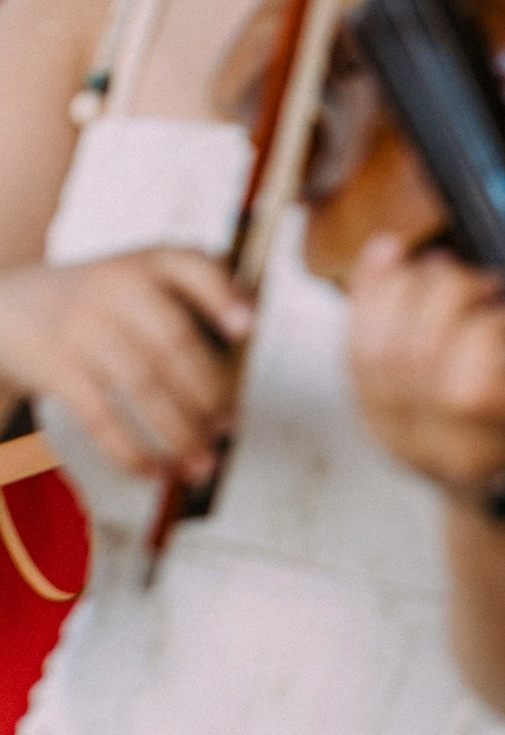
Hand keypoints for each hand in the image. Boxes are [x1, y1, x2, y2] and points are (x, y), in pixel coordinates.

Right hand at [0, 249, 252, 481]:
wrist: (16, 306)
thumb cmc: (107, 298)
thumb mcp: (145, 274)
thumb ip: (198, 291)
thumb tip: (251, 330)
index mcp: (151, 262)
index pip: (192, 267)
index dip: (223, 297)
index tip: (248, 329)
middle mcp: (118, 287)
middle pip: (174, 342)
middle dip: (210, 393)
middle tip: (229, 427)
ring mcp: (85, 328)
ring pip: (143, 387)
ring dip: (180, 433)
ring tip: (205, 463)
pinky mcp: (59, 369)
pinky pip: (101, 419)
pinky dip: (132, 452)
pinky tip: (159, 472)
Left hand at [345, 230, 504, 494]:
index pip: (469, 391)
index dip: (488, 331)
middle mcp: (446, 451)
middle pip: (416, 357)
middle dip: (447, 295)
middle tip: (486, 282)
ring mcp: (402, 439)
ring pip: (376, 350)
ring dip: (407, 289)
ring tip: (445, 270)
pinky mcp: (372, 420)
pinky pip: (352, 348)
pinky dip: (369, 292)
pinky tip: (391, 256)